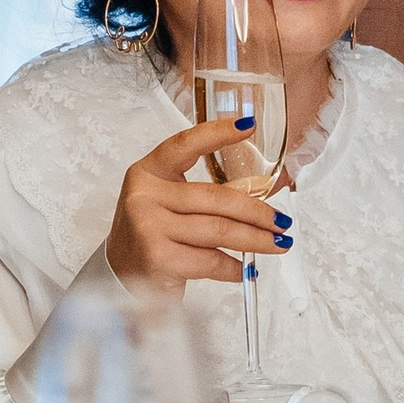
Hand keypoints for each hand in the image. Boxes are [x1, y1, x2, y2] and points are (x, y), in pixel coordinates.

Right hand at [107, 123, 291, 289]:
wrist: (121, 277)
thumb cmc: (151, 237)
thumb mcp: (166, 204)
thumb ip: (201, 193)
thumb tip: (258, 193)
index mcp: (148, 173)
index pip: (184, 145)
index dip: (217, 133)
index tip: (248, 125)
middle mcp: (144, 196)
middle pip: (216, 197)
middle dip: (258, 212)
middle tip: (282, 221)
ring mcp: (149, 227)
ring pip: (219, 229)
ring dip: (256, 239)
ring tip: (277, 243)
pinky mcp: (159, 259)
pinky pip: (211, 260)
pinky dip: (235, 267)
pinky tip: (246, 268)